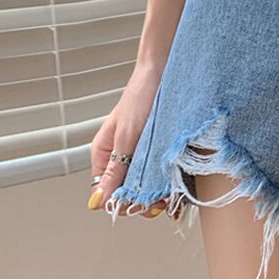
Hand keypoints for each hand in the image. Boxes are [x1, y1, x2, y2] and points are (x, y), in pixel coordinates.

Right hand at [87, 63, 172, 219]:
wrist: (166, 73)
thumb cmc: (142, 97)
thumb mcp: (127, 136)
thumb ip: (115, 168)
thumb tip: (99, 202)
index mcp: (104, 154)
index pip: (106, 193)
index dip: (122, 203)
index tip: (140, 205)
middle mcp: (121, 158)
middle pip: (127, 192)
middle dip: (142, 201)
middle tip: (160, 203)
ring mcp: (141, 154)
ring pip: (146, 186)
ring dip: (157, 195)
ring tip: (171, 198)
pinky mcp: (160, 150)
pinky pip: (161, 174)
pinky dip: (169, 184)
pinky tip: (179, 191)